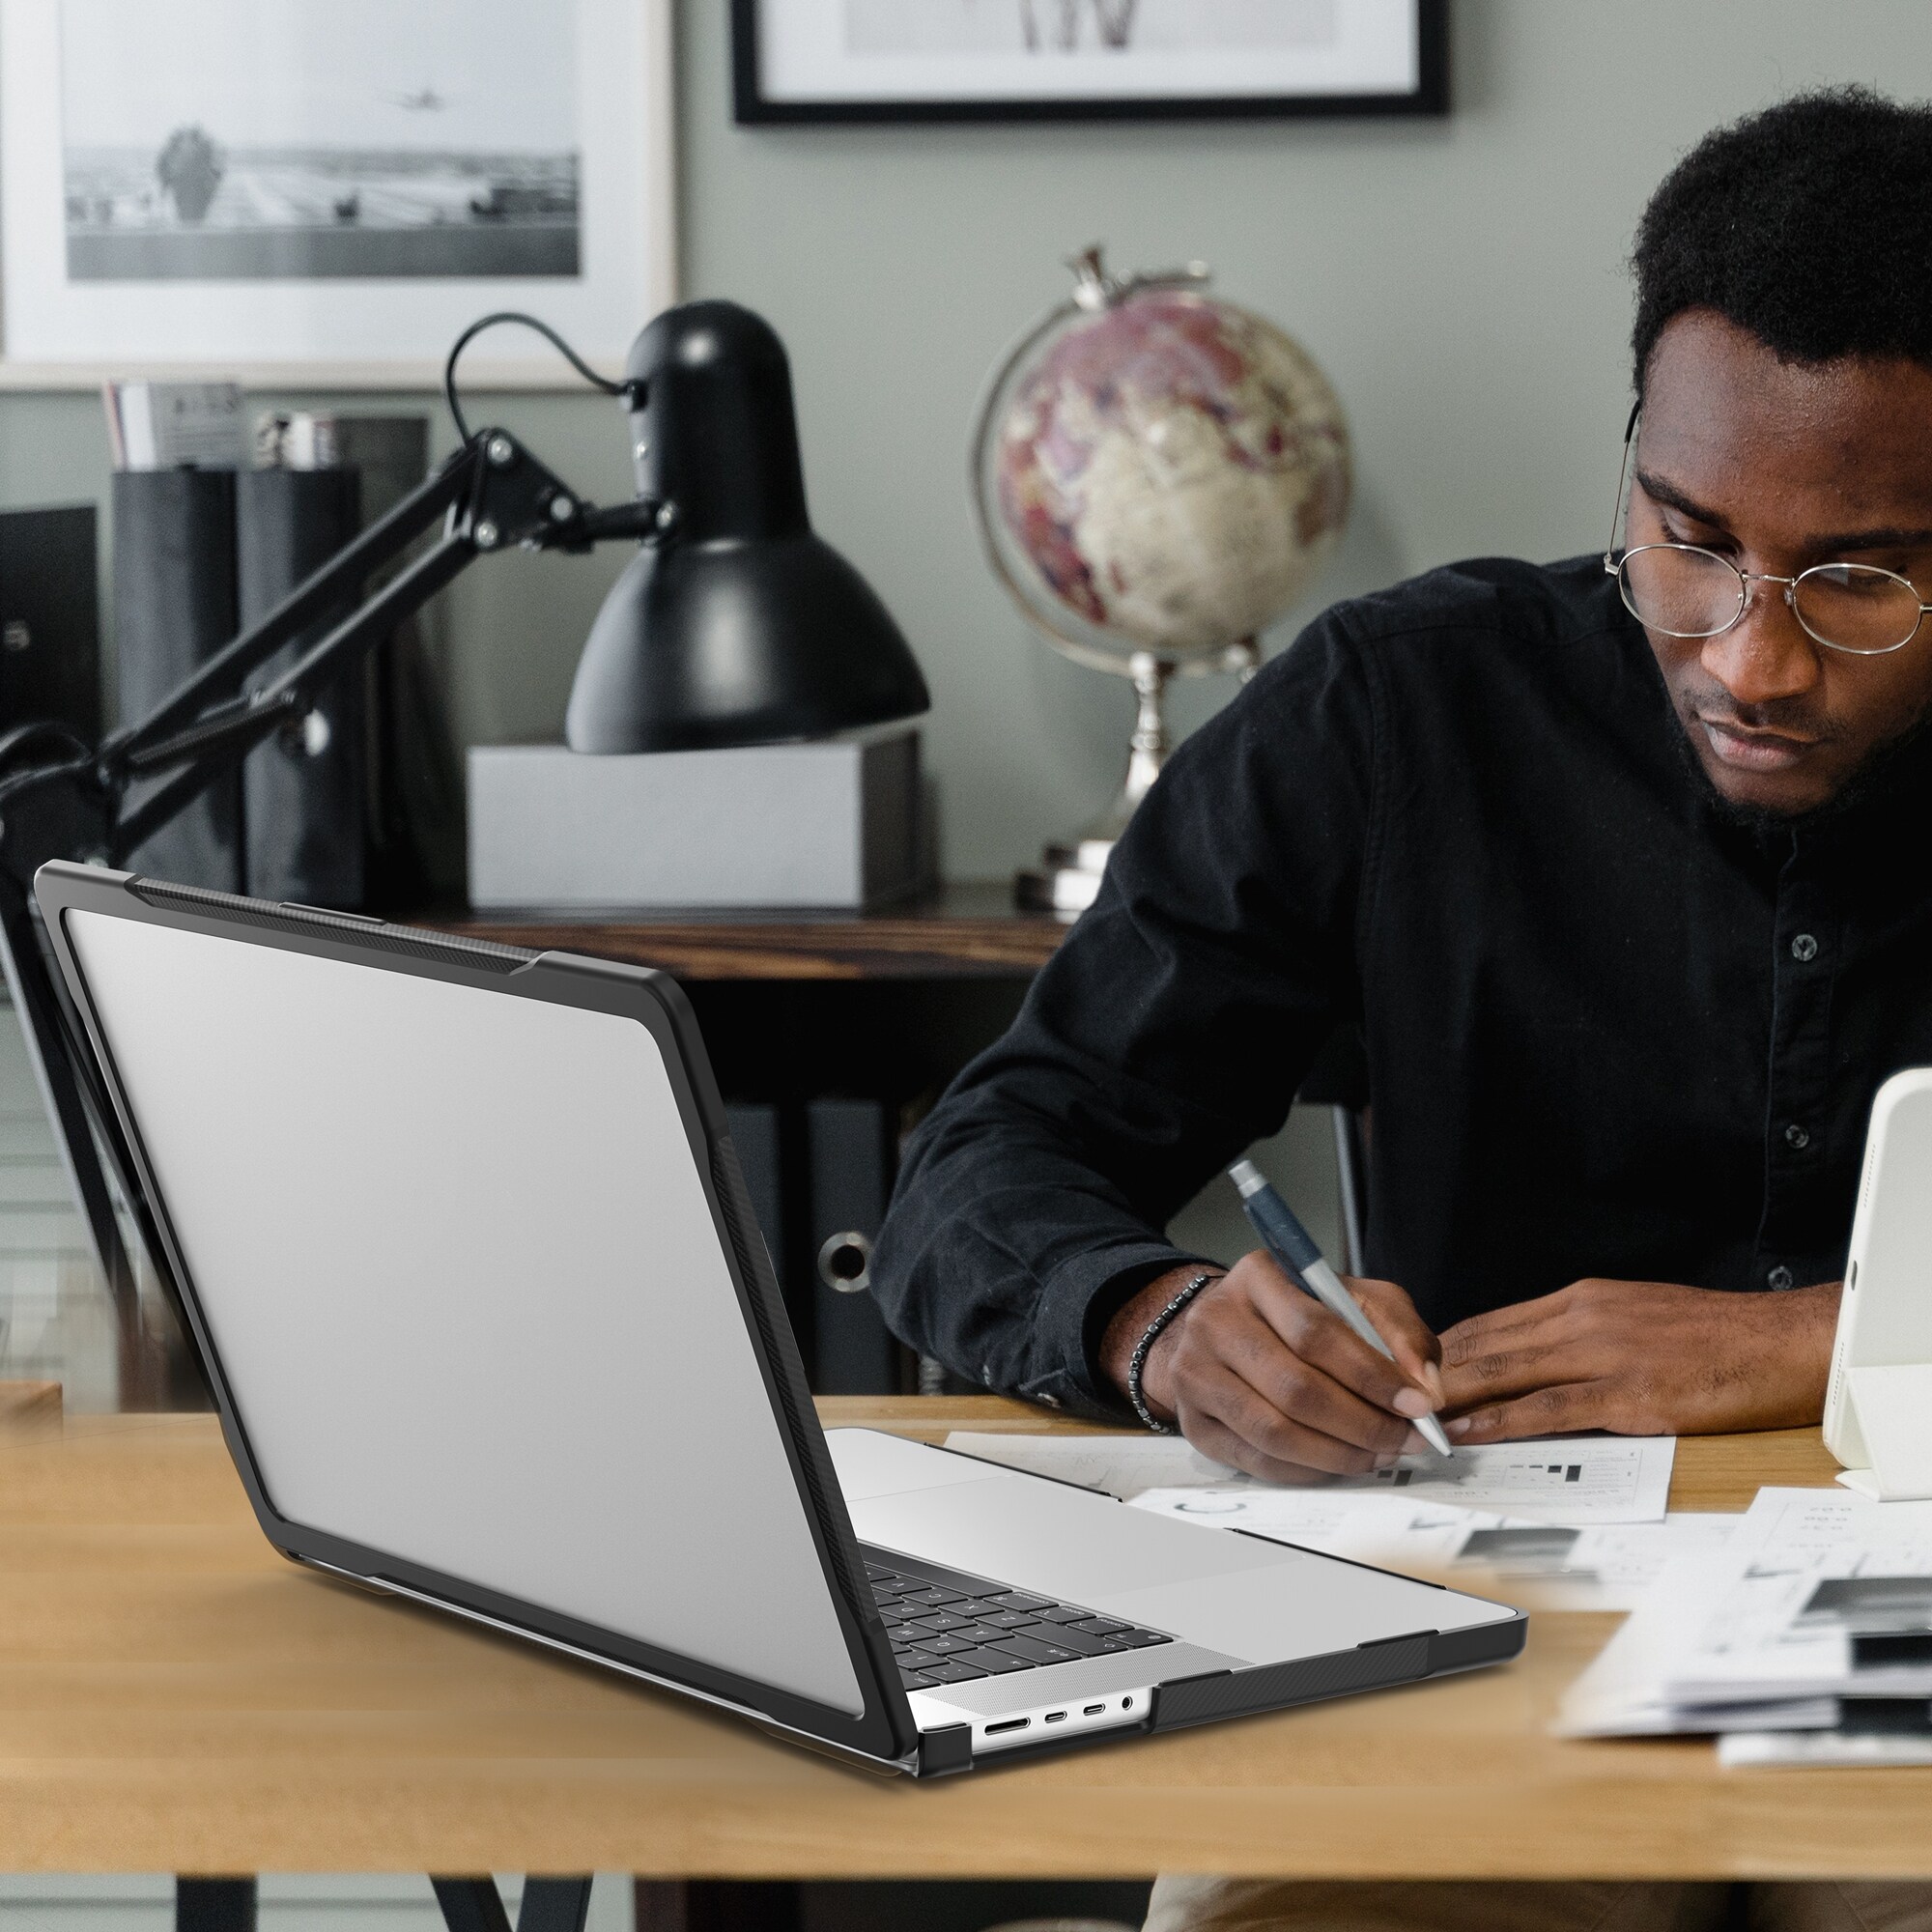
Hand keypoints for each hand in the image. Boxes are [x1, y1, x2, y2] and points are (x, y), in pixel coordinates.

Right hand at [1100, 1253, 1446, 1482]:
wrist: (1227, 1331)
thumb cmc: (1301, 1315)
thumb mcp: (1358, 1300)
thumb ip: (1400, 1334)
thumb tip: (1425, 1389)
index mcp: (1257, 1278)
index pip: (1315, 1332)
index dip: (1371, 1375)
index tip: (1418, 1405)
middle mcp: (1215, 1321)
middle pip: (1294, 1387)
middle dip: (1363, 1423)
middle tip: (1407, 1440)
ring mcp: (1195, 1373)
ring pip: (1274, 1432)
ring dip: (1340, 1454)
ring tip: (1380, 1454)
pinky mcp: (1193, 1422)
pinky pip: (1256, 1461)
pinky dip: (1309, 1471)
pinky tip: (1341, 1461)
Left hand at [1437, 1277, 1841, 1442]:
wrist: (1781, 1343)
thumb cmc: (1715, 1337)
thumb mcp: (1633, 1317)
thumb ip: (1581, 1334)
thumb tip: (1534, 1357)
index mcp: (1581, 1300)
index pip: (1489, 1323)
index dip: (1441, 1350)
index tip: (1406, 1372)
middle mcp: (1581, 1319)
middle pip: (1483, 1345)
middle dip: (1430, 1374)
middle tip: (1387, 1398)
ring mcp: (1602, 1355)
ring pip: (1504, 1372)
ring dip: (1451, 1397)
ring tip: (1409, 1418)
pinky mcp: (1628, 1394)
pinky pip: (1549, 1408)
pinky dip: (1500, 1420)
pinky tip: (1470, 1431)